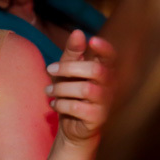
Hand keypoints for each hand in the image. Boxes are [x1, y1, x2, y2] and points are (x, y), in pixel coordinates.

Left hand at [45, 30, 114, 145]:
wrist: (72, 127)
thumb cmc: (70, 93)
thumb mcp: (67, 71)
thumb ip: (73, 53)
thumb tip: (78, 32)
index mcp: (103, 70)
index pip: (110, 56)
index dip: (104, 48)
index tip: (92, 39)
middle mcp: (109, 85)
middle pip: (95, 70)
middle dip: (68, 68)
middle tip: (49, 70)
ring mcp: (105, 102)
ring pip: (85, 90)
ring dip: (61, 88)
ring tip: (49, 91)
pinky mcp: (97, 118)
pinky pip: (78, 108)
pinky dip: (61, 105)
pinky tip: (55, 105)